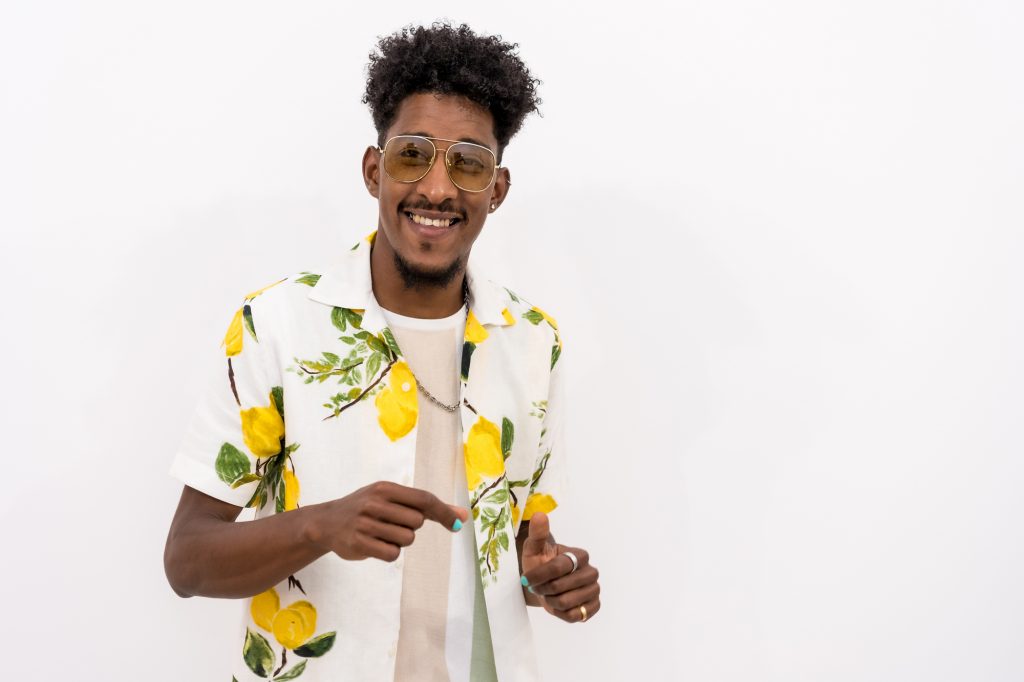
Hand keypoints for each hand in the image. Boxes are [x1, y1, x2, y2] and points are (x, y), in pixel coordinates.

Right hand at [305, 481, 467, 561]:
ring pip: (406, 539)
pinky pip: (392, 554)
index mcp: (385, 488)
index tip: (458, 523)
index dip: (444, 512)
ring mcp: (365, 523)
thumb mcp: (392, 499)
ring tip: (382, 533)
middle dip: (411, 527)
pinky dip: (389, 552)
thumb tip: (463, 516)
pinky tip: (375, 544)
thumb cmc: (368, 508)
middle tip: (392, 523)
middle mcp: (374, 503)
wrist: (326, 522)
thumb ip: (427, 507)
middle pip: (417, 522)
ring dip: (399, 540)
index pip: (424, 500)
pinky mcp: (359, 543)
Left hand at [520, 512, 600, 622]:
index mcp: (580, 556)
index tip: (526, 579)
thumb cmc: (539, 564)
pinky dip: (561, 614)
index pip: (558, 567)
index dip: (539, 575)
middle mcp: (591, 572)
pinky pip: (575, 616)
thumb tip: (540, 515)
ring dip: (550, 602)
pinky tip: (557, 605)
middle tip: (538, 587)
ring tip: (548, 594)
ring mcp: (594, 590)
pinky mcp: (594, 607)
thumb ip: (537, 534)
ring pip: (566, 603)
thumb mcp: (533, 549)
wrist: (544, 584)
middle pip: (560, 587)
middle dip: (544, 589)